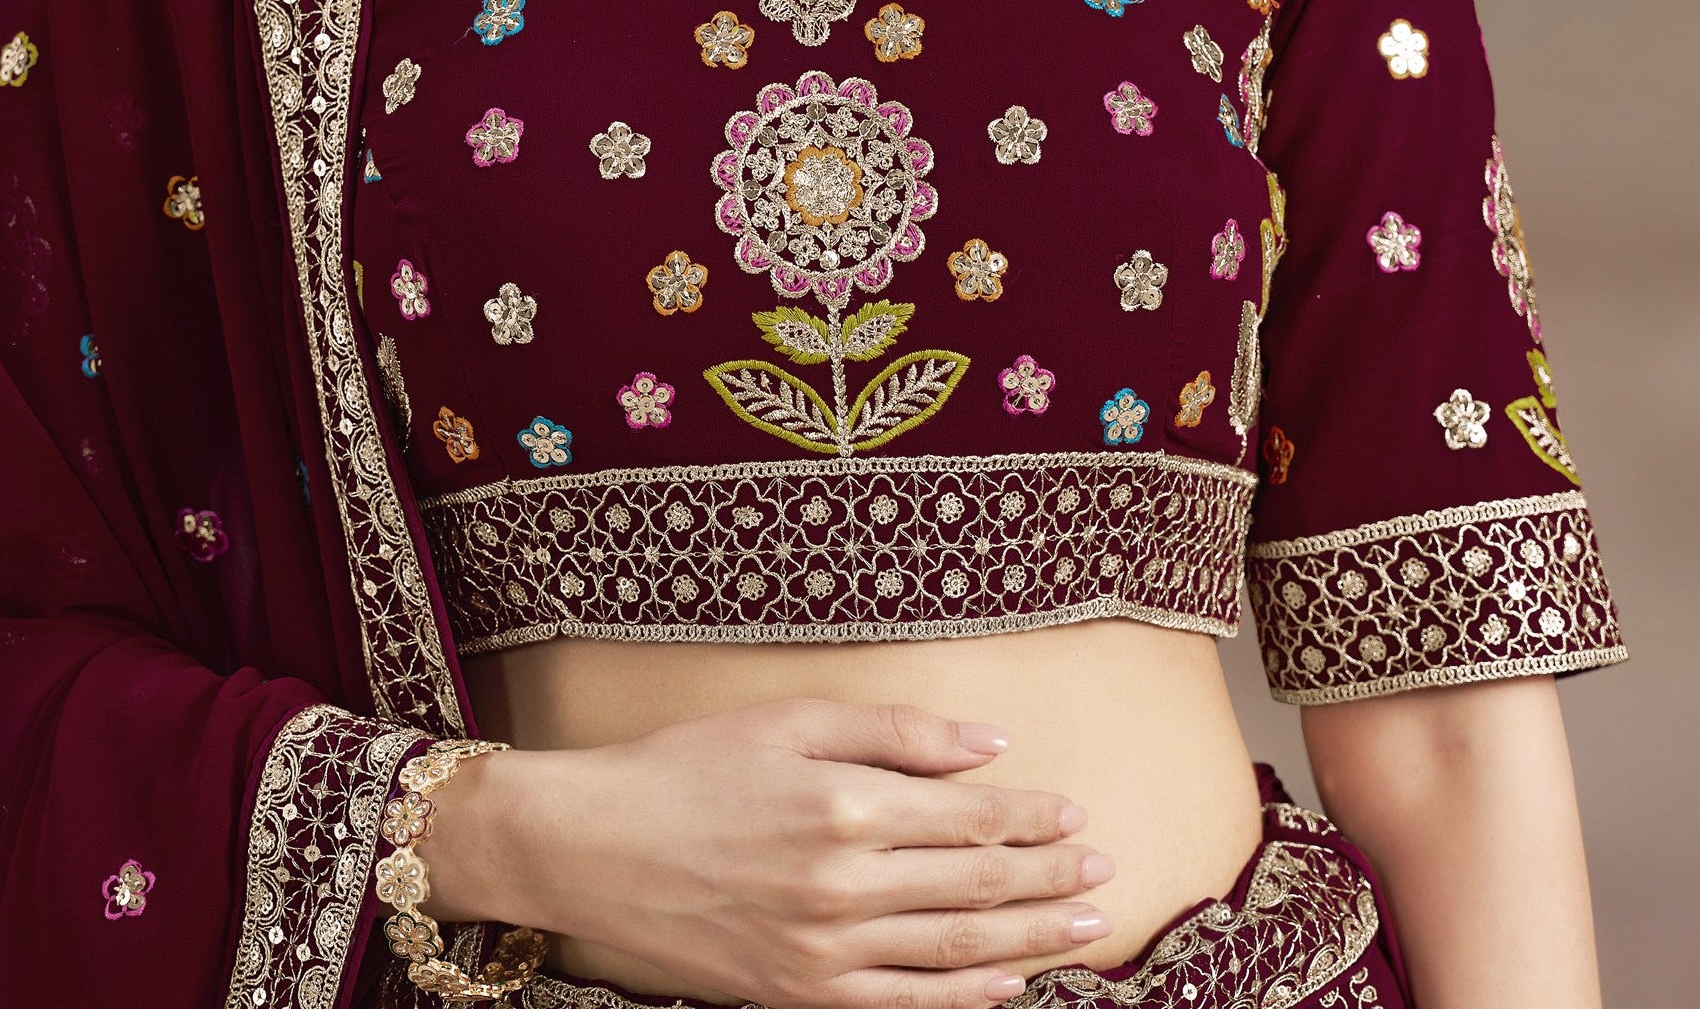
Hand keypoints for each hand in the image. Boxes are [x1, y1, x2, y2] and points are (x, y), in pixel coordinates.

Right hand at [428, 698, 1115, 1008]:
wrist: (593, 846)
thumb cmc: (688, 766)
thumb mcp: (791, 720)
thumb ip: (897, 731)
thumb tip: (990, 742)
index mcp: (846, 804)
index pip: (969, 818)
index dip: (1032, 819)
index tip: (1078, 814)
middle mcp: (844, 884)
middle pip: (975, 889)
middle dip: (1049, 880)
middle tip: (1106, 872)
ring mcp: (822, 950)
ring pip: (954, 952)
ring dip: (1030, 940)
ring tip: (1086, 928)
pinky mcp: (797, 993)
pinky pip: (902, 1004)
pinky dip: (964, 1000)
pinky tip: (1009, 985)